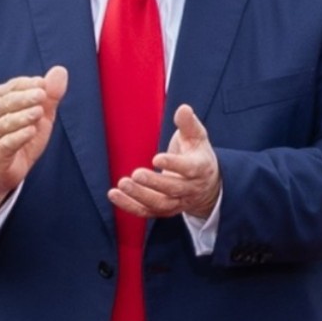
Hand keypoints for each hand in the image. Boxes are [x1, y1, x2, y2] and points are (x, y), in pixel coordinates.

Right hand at [0, 66, 67, 212]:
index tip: (42, 83)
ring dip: (22, 117)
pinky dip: (18, 137)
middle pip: (5, 103)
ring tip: (39, 112)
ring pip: (5, 123)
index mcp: (0, 101)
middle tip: (42, 94)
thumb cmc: (23, 136)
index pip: (11, 87)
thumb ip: (50, 94)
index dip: (26, 84)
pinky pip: (6, 144)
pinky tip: (31, 131)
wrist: (6, 170)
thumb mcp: (41, 115)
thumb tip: (60, 70)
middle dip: (24, 98)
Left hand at [108, 104, 220, 220]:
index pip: (190, 169)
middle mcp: (190, 188)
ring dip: (140, 196)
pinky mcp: (164, 210)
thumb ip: (189, 124)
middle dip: (154, 183)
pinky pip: (147, 212)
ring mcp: (177, 202)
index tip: (156, 158)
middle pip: (173, 189)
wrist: (207, 186)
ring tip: (122, 184)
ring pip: (160, 204)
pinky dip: (130, 206)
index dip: (174, 165)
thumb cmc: (197, 156)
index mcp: (201, 168)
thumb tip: (183, 108)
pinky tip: (114, 195)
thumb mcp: (197, 138)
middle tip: (135, 174)